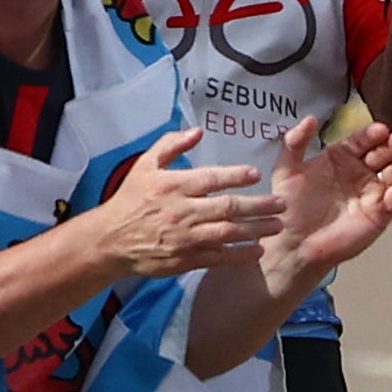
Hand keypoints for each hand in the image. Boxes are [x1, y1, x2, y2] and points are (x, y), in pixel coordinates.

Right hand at [89, 128, 278, 276]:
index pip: (211, 179)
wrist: (110, 240)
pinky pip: (219, 257)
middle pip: (228, 208)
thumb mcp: (144, 165)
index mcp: (173, 186)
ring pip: (228, 233)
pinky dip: (240, 255)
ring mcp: (186, 238)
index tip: (257, 174)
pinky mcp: (186, 259)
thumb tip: (197, 131)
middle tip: (281, 203)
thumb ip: (171, 145)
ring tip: (278, 226)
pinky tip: (257, 250)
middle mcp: (182, 211)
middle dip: (259, 206)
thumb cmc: (130, 200)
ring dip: (257, 230)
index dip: (236, 176)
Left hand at [258, 117, 391, 292]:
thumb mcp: (286, 170)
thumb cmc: (289, 207)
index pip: (361, 140)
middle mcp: (360, 172)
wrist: (294, 244)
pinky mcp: (380, 213)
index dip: (372, 135)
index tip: (381, 130)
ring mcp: (372, 192)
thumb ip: (295, 142)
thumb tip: (311, 118)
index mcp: (342, 157)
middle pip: (382, 154)